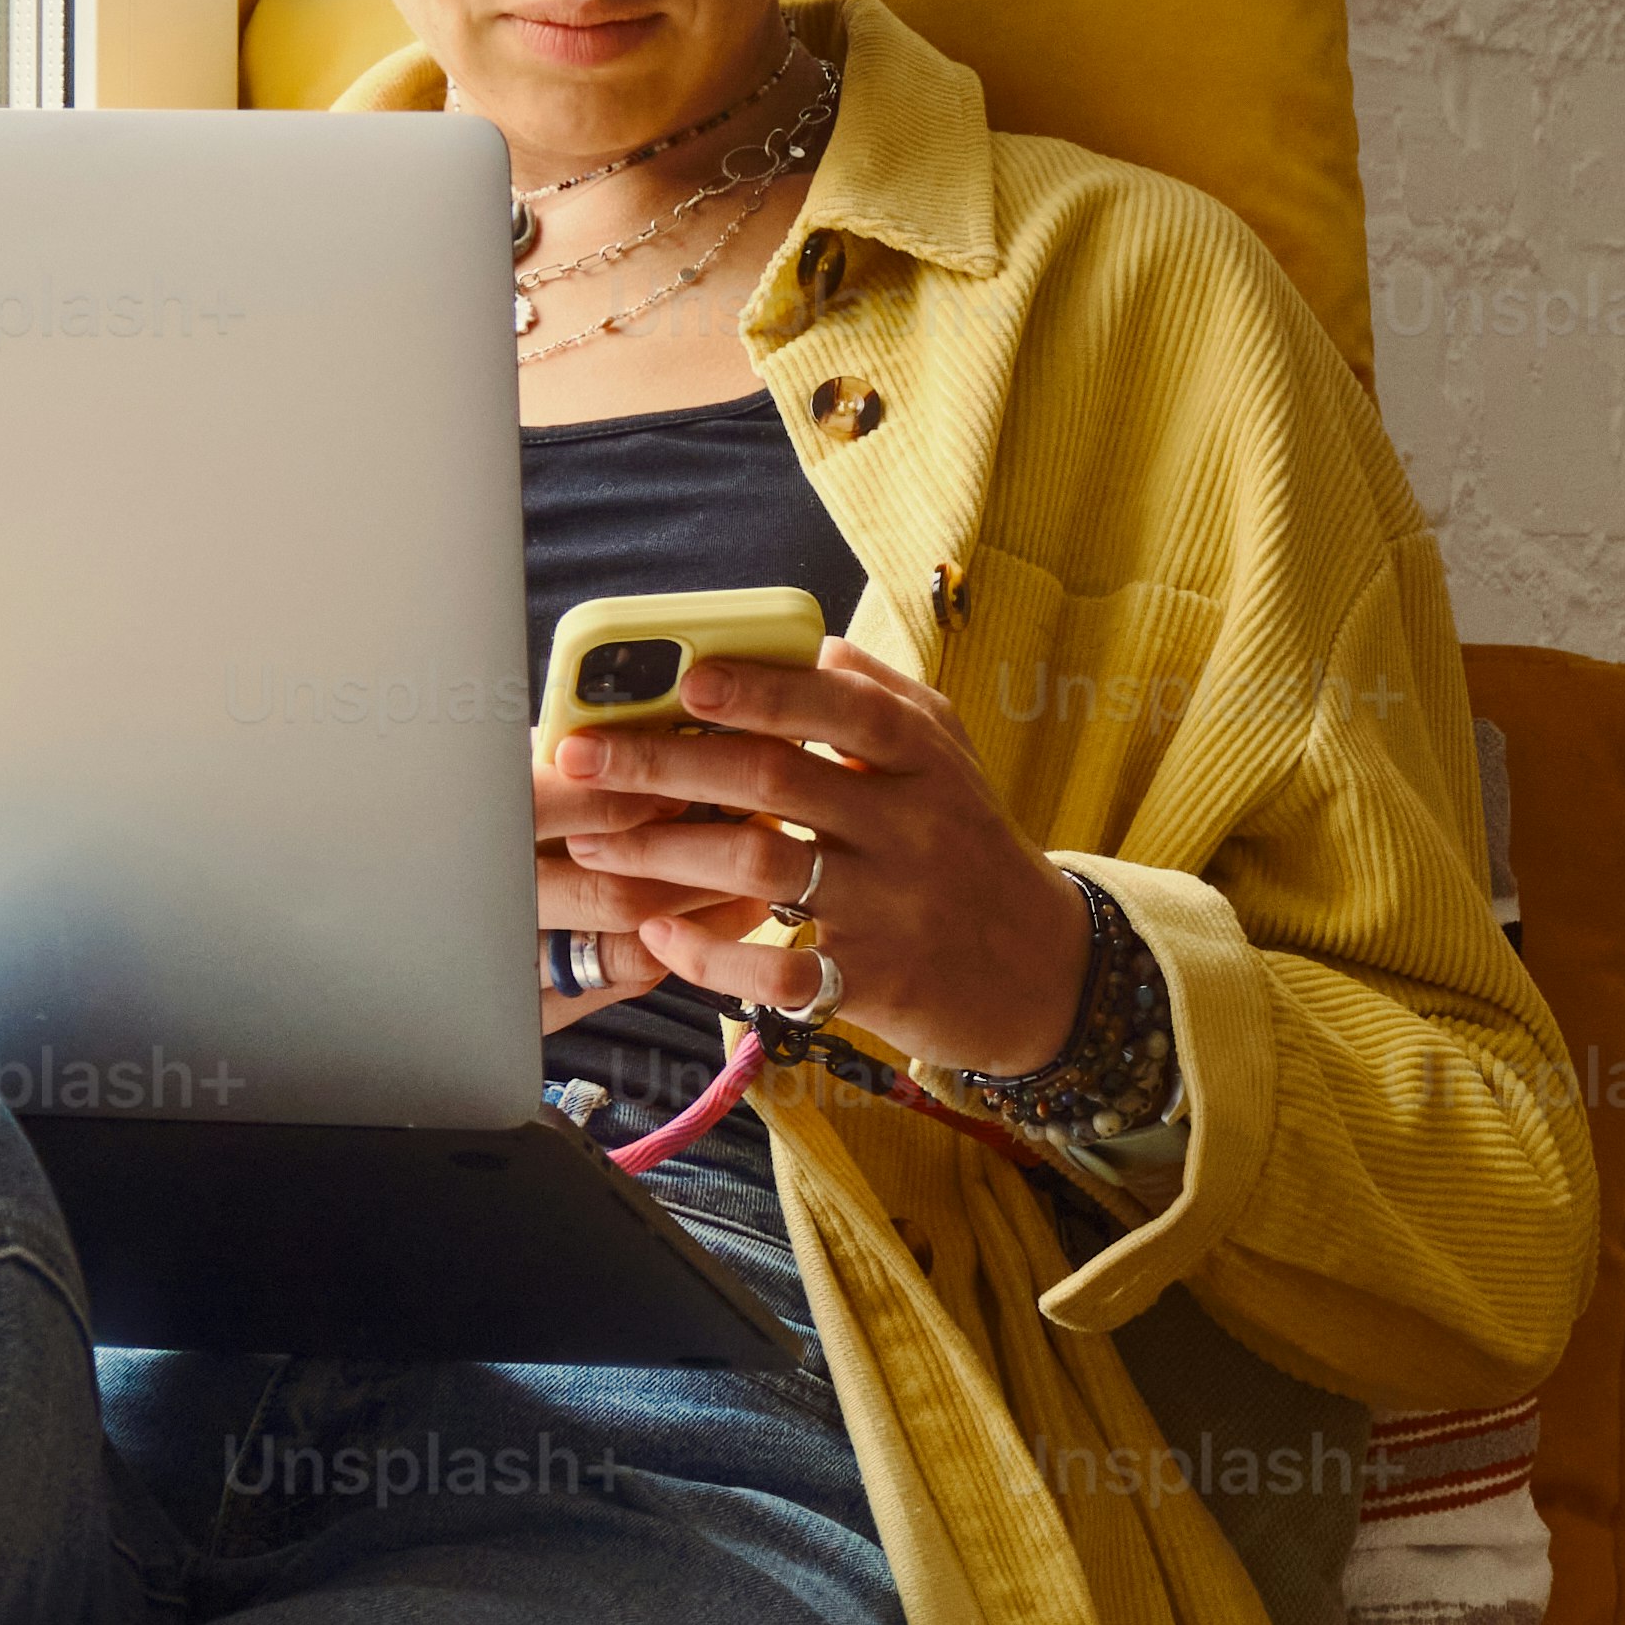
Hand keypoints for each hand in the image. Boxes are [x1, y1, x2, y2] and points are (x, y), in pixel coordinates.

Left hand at [531, 642, 1090, 1076]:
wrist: (1042, 971)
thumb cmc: (973, 850)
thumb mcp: (951, 760)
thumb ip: (883, 698)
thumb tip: (810, 644)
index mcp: (923, 759)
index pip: (840, 708)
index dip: (761, 690)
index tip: (685, 678)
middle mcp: (909, 825)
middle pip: (775, 779)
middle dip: (665, 765)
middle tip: (582, 758)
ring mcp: (890, 905)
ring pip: (762, 866)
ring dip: (664, 854)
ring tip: (593, 846)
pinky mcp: (871, 980)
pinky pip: (775, 970)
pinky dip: (708, 955)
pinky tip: (658, 937)